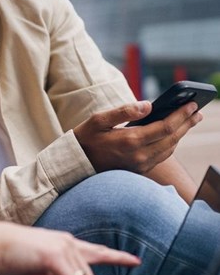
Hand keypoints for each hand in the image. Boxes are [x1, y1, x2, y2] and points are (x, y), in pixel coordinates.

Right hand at [73, 100, 201, 173]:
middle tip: (197, 112)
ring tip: (189, 122)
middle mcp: (139, 155)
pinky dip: (170, 144)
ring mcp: (140, 165)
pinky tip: (172, 135)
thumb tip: (148, 105)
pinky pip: (161, 157)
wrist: (76, 163)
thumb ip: (124, 111)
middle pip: (172, 139)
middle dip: (186, 124)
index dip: (180, 115)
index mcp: (130, 140)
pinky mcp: (138, 170)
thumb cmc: (86, 138)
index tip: (191, 105)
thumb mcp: (99, 119)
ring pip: (169, 149)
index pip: (165, 127)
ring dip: (181, 135)